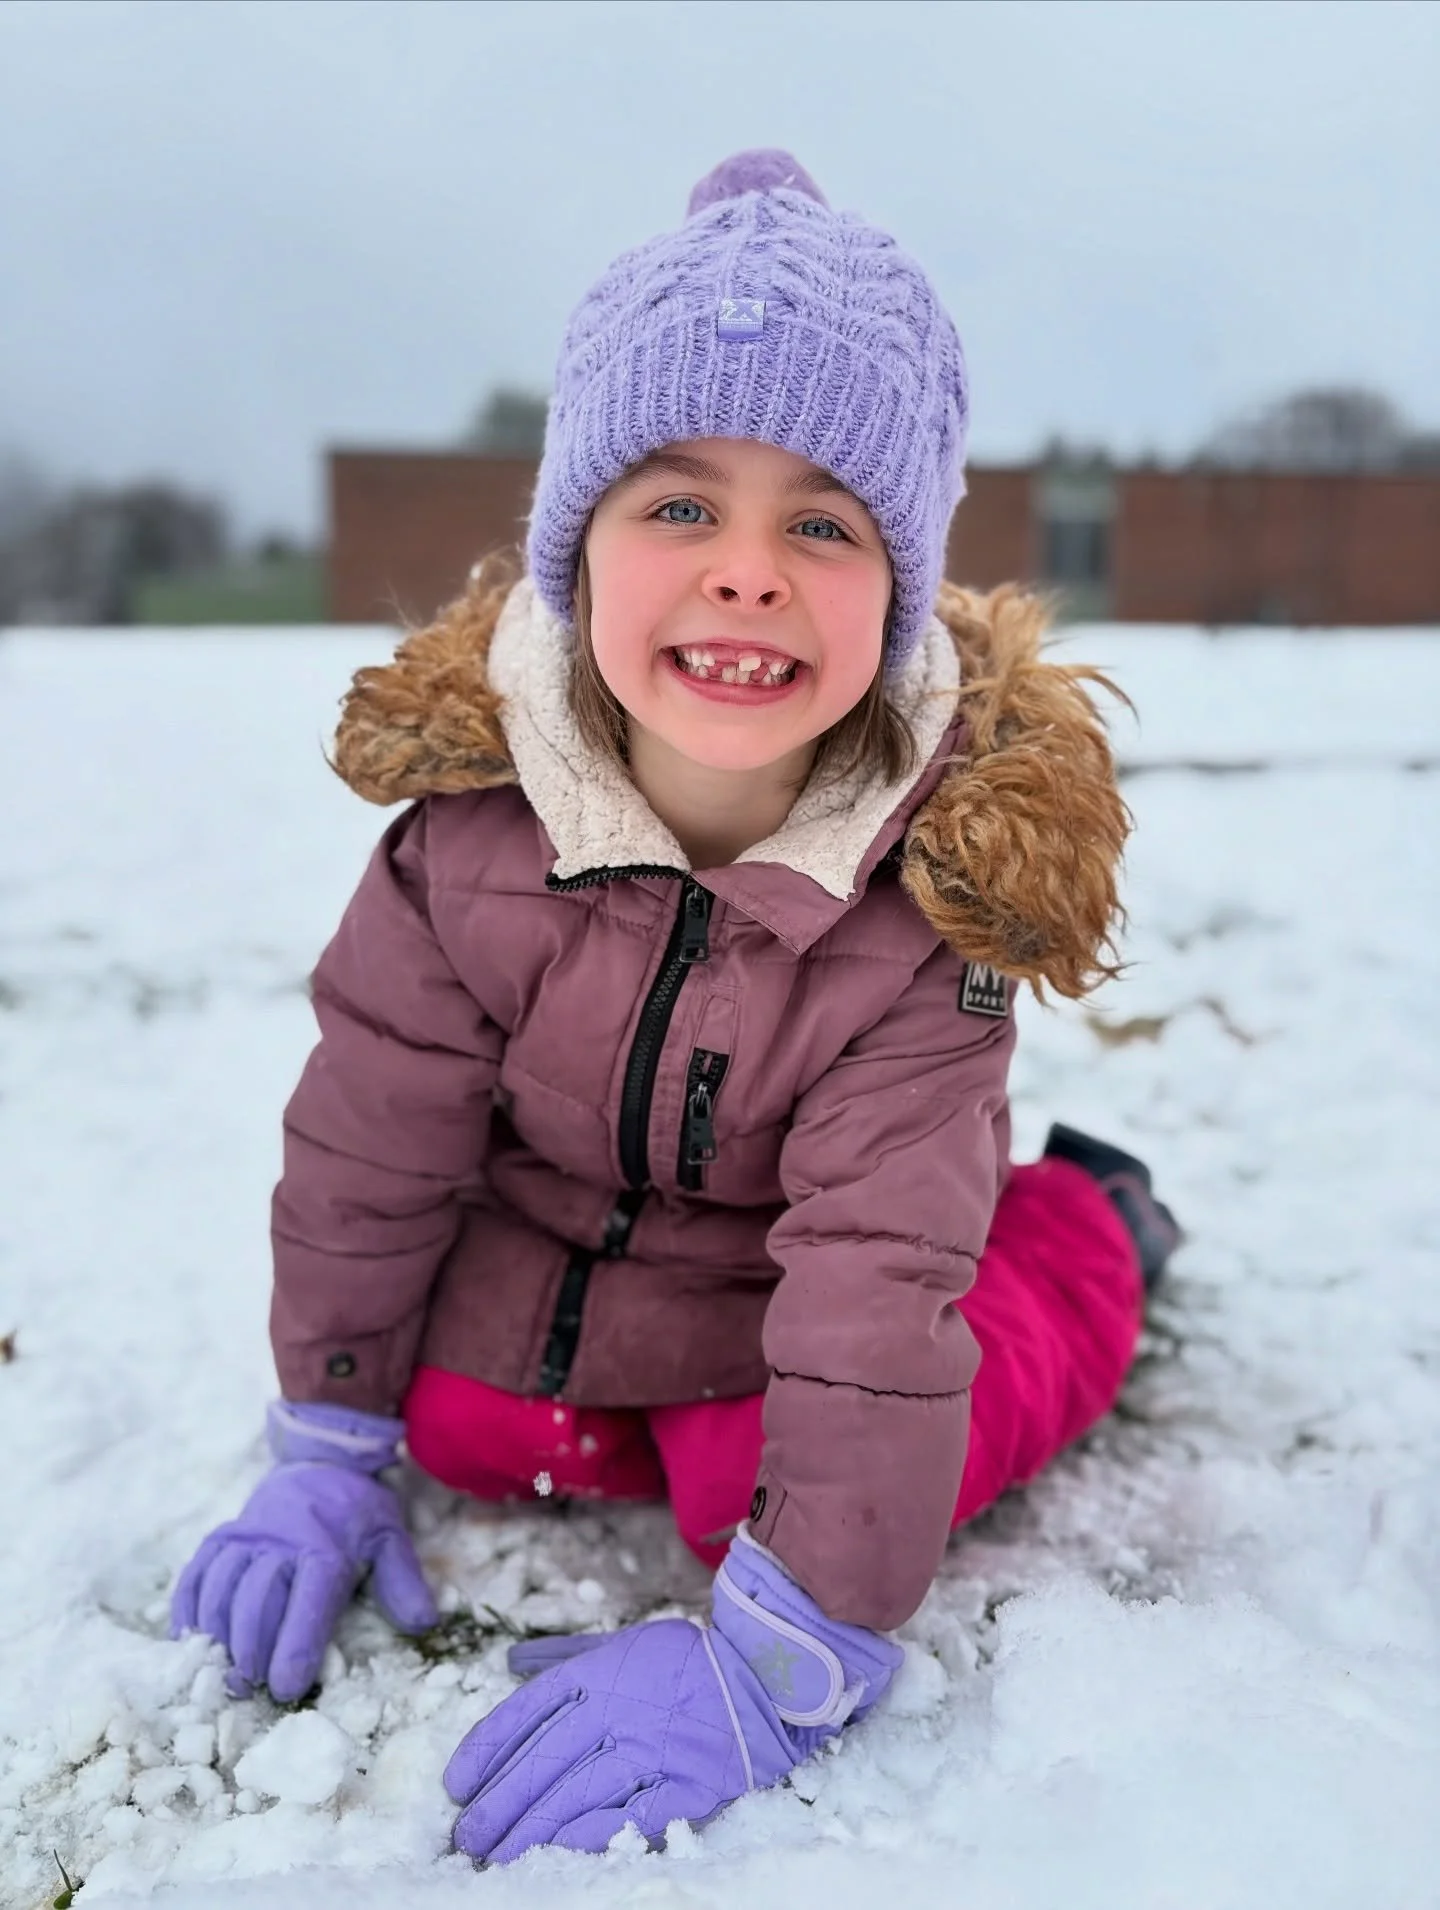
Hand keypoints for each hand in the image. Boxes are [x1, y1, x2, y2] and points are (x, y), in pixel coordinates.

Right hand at [170, 1401, 437, 1700]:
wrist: (320, 1462)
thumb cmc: (357, 1513)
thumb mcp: (390, 1537)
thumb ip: (403, 1581)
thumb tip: (424, 1624)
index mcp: (326, 1547)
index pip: (309, 1602)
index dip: (295, 1646)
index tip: (287, 1688)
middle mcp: (281, 1541)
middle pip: (258, 1601)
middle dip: (251, 1651)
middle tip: (248, 1689)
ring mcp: (246, 1536)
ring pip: (222, 1590)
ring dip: (218, 1636)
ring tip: (221, 1674)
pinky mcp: (222, 1536)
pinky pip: (197, 1574)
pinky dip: (189, 1609)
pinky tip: (190, 1640)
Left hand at [443, 1525, 899, 1862]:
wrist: (766, 1676)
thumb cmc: (685, 1663)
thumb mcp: (622, 1644)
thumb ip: (565, 1656)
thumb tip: (511, 1660)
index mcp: (599, 1672)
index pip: (527, 1712)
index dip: (486, 1749)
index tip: (456, 1784)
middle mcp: (618, 1708)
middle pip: (543, 1761)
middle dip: (497, 1803)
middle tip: (465, 1838)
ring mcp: (653, 1748)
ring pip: (576, 1794)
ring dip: (528, 1829)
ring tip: (493, 1857)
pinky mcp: (687, 1786)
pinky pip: (628, 1816)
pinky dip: (588, 1836)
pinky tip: (556, 1853)